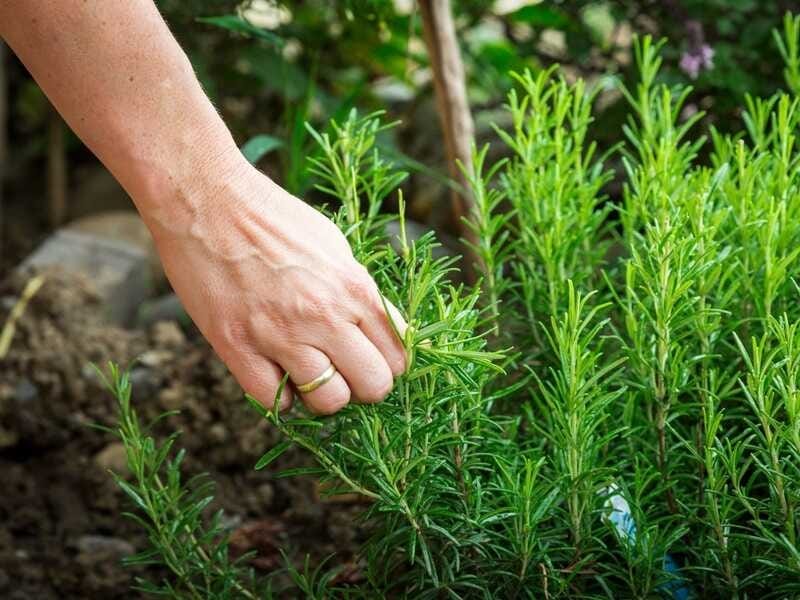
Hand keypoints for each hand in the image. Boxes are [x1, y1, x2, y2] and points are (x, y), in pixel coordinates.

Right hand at [148, 161, 406, 413]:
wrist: (206, 201)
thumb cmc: (273, 218)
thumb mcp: (334, 247)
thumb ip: (359, 293)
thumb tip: (382, 330)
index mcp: (354, 288)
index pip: (398, 356)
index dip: (387, 365)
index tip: (370, 361)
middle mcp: (325, 315)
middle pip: (373, 387)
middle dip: (362, 386)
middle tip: (343, 372)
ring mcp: (280, 335)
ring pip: (329, 402)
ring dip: (322, 394)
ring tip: (307, 372)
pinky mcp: (237, 347)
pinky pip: (275, 402)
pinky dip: (280, 396)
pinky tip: (275, 372)